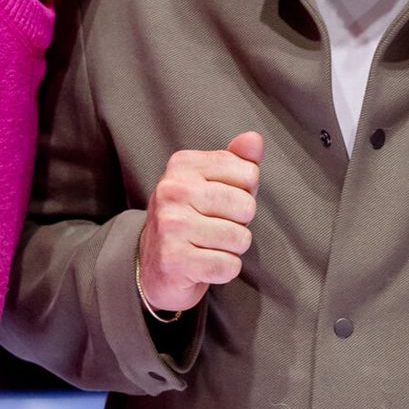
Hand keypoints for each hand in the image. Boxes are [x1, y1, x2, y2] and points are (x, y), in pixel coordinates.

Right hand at [137, 131, 262, 313]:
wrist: (153, 265)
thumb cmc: (192, 218)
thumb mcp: (212, 183)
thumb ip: (236, 160)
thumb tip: (254, 138)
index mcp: (183, 165)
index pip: (248, 173)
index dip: (246, 193)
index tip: (223, 203)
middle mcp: (172, 190)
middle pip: (245, 206)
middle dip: (240, 223)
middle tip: (215, 227)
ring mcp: (170, 225)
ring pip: (239, 238)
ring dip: (232, 249)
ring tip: (209, 246)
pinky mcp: (173, 260)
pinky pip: (228, 266)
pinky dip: (224, 270)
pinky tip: (204, 264)